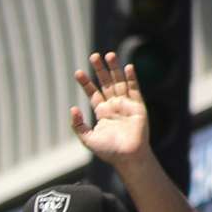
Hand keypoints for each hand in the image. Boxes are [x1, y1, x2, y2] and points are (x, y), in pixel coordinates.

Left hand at [71, 50, 149, 169]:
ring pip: (120, 82)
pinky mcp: (138, 106)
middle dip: (100, 70)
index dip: (86, 82)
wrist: (127, 157)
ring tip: (109, 55)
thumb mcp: (87, 138)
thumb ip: (78, 124)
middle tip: (93, 56)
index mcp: (103, 112)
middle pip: (106, 83)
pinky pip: (135, 89)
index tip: (78, 72)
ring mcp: (127, 104)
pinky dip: (132, 78)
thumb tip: (72, 108)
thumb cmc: (108, 151)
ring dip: (115, 68)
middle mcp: (114, 106)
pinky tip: (127, 67)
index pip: (93, 93)